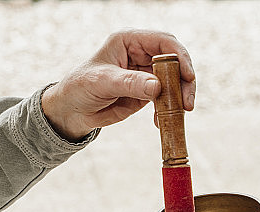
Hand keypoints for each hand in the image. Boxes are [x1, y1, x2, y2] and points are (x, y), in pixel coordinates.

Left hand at [41, 29, 195, 140]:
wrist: (71, 111)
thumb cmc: (80, 87)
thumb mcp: (102, 83)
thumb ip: (130, 83)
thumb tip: (157, 87)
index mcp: (129, 40)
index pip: (163, 42)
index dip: (180, 56)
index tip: (187, 76)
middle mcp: (141, 54)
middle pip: (175, 62)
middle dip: (184, 81)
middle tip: (187, 103)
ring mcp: (146, 74)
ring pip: (174, 81)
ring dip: (179, 98)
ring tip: (179, 114)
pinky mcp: (146, 92)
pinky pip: (165, 99)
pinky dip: (168, 110)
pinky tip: (161, 122)